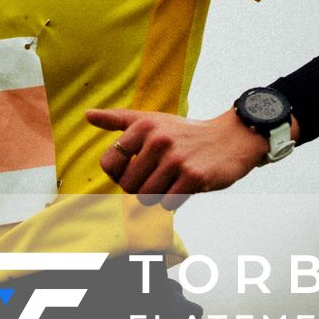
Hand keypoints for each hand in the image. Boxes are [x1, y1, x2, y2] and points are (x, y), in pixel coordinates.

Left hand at [86, 106, 282, 209]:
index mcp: (144, 126)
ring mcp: (177, 159)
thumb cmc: (184, 133)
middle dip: (139, 188)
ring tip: (171, 181)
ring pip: (146, 197)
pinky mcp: (193, 177)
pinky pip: (167, 204)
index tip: (134, 170)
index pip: (109, 164)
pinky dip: (173, 201)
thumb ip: (118, 119)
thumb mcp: (152, 120)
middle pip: (127, 185)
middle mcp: (158, 140)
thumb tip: (87, 114)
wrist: (231, 139)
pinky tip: (185, 186)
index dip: (118, 174)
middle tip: (157, 177)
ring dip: (157, 196)